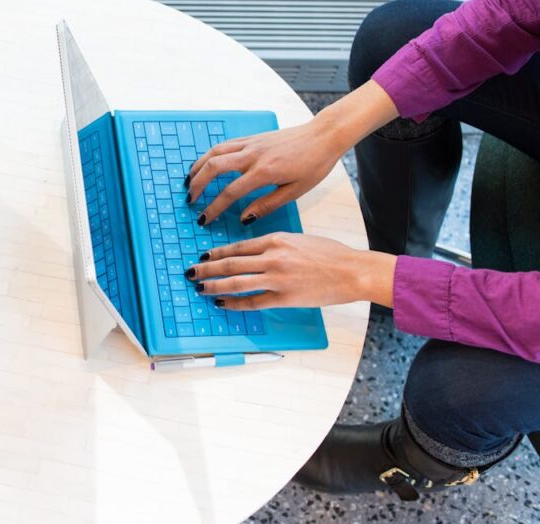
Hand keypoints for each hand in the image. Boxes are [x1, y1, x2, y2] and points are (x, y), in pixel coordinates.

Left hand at [184, 232, 395, 309]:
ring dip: (214, 286)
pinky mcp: (284, 298)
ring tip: (199, 288)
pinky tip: (222, 304)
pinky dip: (234, 303)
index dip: (216, 253)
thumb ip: (276, 244)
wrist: (352, 271)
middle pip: (230, 263)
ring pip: (235, 282)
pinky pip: (252, 302)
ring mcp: (276, 278)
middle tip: (190, 272)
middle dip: (206, 269)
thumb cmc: (331, 254)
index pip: (237, 246)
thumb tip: (256, 252)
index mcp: (276, 239)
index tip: (203, 256)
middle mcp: (272, 257)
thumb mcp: (299, 239)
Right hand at [185, 118, 344, 224]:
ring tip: (190, 181)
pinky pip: (224, 145)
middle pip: (213, 168)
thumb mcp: (295, 191)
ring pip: (214, 152)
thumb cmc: (314, 164)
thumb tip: (244, 218)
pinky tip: (206, 164)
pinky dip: (210, 155)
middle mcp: (252, 155)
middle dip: (197, 184)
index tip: (204, 219)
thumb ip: (267, 205)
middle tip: (190, 199)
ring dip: (198, 166)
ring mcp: (250, 144)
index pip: (230, 192)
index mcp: (264, 172)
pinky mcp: (252, 138)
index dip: (214, 208)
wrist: (323, 136)